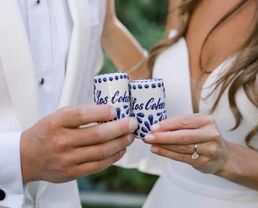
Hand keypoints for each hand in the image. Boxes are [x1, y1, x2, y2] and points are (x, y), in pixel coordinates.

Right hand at [20, 105, 137, 182]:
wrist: (27, 157)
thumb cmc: (46, 133)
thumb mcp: (58, 116)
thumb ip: (81, 114)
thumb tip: (109, 113)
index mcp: (57, 123)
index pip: (82, 115)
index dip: (102, 112)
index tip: (115, 110)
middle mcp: (62, 141)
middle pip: (97, 135)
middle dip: (120, 128)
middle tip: (132, 123)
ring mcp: (68, 159)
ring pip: (102, 151)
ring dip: (120, 143)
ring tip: (129, 136)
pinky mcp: (72, 172)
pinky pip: (99, 165)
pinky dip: (113, 156)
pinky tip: (120, 149)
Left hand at [144, 113, 228, 173]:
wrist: (222, 156)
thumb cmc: (204, 137)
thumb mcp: (197, 125)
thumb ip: (180, 125)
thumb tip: (156, 127)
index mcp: (206, 120)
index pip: (184, 121)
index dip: (167, 124)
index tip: (153, 127)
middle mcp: (210, 134)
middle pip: (182, 136)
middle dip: (162, 136)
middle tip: (148, 137)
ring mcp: (209, 150)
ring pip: (181, 147)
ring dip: (162, 145)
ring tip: (150, 143)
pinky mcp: (204, 162)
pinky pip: (181, 157)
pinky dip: (167, 153)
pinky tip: (156, 150)